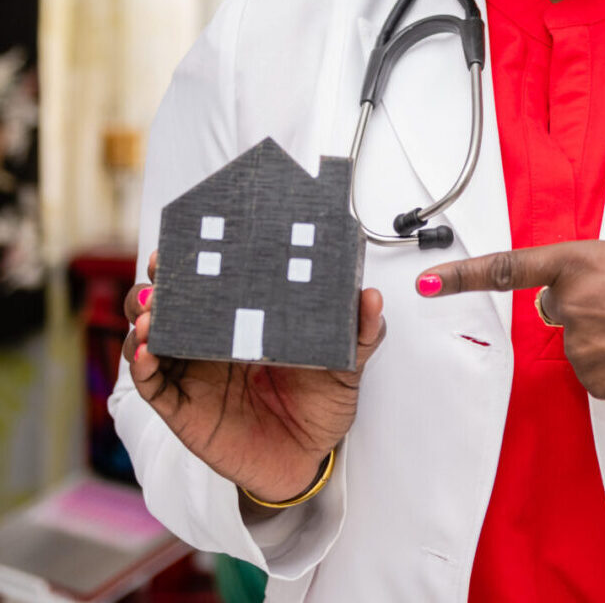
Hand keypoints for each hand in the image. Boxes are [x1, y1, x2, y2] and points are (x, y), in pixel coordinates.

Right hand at [123, 251, 384, 503]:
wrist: (309, 459)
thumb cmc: (321, 404)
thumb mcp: (346, 364)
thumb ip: (359, 332)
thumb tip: (371, 296)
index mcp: (247, 320)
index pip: (216, 281)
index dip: (200, 259)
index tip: (194, 234)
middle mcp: (214, 342)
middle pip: (173, 302)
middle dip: (164, 280)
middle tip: (164, 265)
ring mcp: (194, 373)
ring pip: (153, 337)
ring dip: (145, 318)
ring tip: (151, 311)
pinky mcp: (184, 408)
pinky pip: (154, 385)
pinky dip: (143, 366)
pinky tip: (147, 351)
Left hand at [416, 241, 604, 406]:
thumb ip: (591, 274)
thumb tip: (567, 301)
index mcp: (582, 260)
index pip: (509, 268)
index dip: (462, 276)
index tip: (427, 283)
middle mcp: (574, 301)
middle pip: (557, 312)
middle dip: (584, 311)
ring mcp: (582, 344)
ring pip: (579, 348)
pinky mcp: (597, 381)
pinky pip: (597, 378)